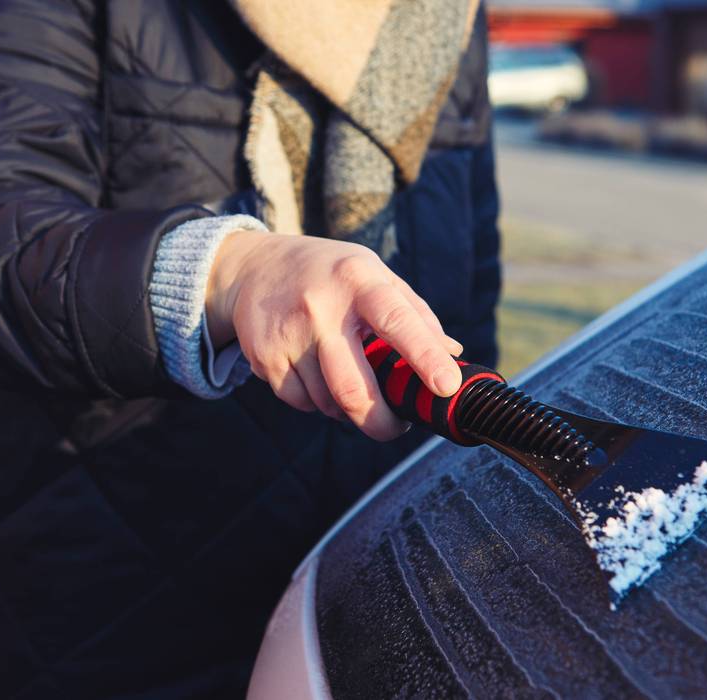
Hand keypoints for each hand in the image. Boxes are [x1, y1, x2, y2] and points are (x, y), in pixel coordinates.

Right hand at [205, 231, 463, 440]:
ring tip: (350, 384)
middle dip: (381, 422)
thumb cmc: (331, 275)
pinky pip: (301, 403)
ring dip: (347, 409)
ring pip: (328, 402)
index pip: (398, 322)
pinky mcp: (263, 356)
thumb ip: (415, 314)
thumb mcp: (374, 275)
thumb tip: (452, 355)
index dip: (425, 357)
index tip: (447, 386)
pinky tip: (317, 378)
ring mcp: (288, 334)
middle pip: (354, 388)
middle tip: (396, 428)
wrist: (254, 267)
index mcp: (359, 281)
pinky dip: (317, 403)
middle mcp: (321, 307)